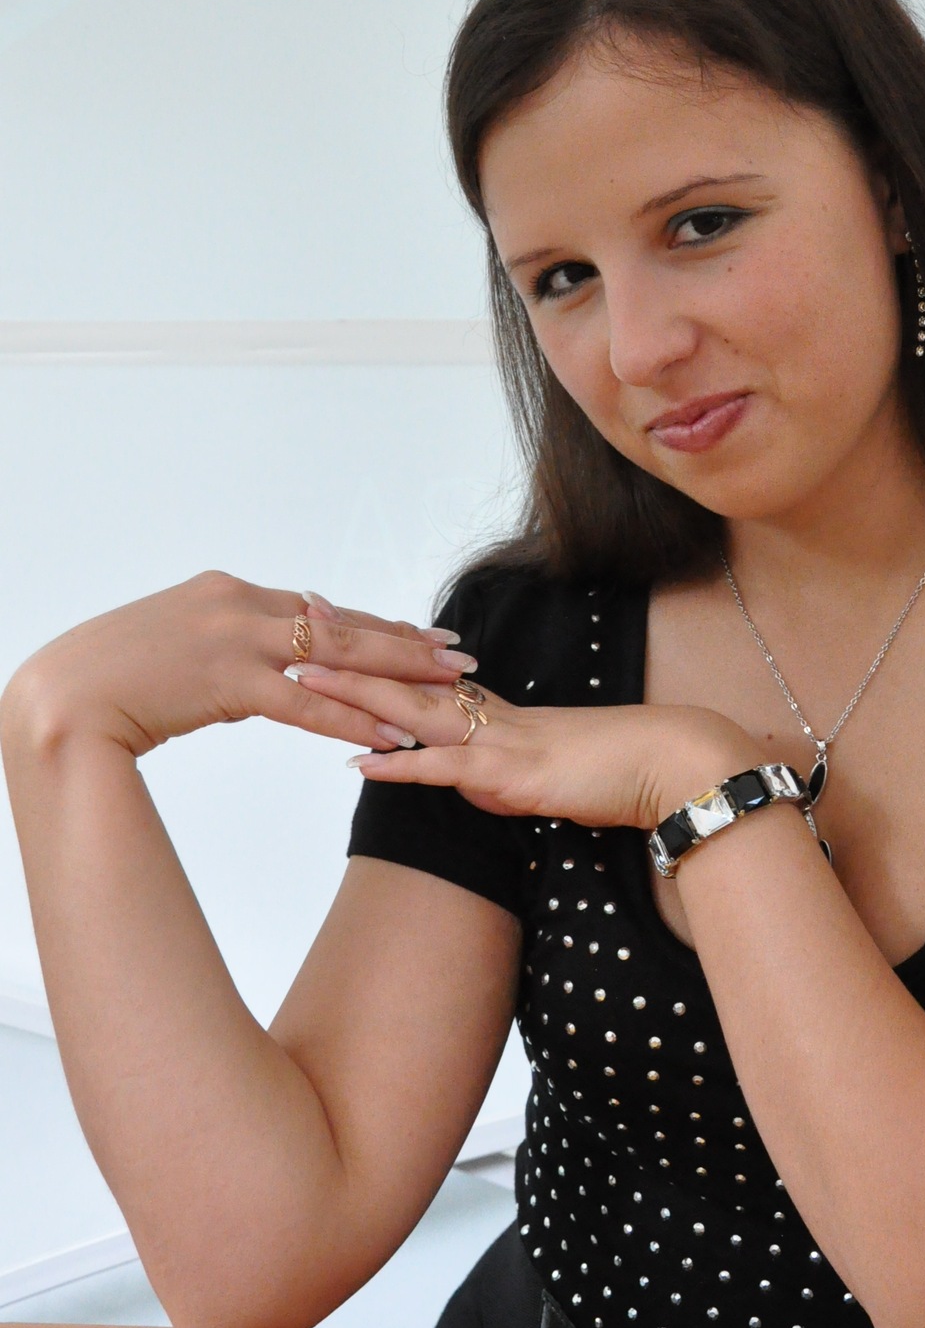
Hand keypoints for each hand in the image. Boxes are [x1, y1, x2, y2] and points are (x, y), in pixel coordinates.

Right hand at [0, 576, 477, 759]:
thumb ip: (226, 650)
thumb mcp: (178, 647)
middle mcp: (242, 605)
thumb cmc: (111, 676)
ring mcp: (236, 640)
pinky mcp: (227, 682)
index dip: (376, 623)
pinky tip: (391, 735)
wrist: (63, 695)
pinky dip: (353, 720)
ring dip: (397, 677)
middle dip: (406, 642)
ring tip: (446, 693)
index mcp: (232, 592)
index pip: (322, 610)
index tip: (421, 631)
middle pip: (344, 625)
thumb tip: (262, 674)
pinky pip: (306, 704)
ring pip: (338, 659)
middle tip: (458, 654)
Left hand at [287, 664, 757, 833]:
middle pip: (402, 679)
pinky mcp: (511, 772)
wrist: (669, 766)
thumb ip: (498, 777)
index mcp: (493, 713)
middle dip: (342, 654)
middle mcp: (487, 715)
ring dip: (353, 696)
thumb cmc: (616, 773)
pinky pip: (446, 767)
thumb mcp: (542, 778)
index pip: (419, 675)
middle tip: (291, 621)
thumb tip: (468, 782)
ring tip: (298, 679)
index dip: (370, 651)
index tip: (325, 625)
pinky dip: (400, 764)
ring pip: (411, 711)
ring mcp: (498, 739)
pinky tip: (360, 761)